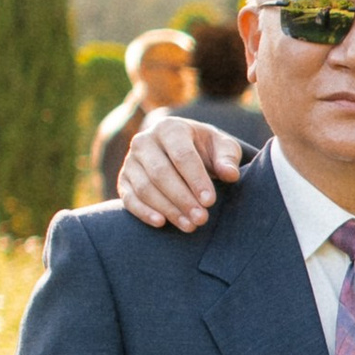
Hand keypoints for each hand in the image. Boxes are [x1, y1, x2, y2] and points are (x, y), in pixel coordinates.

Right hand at [115, 115, 242, 230]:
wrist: (183, 152)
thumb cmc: (206, 150)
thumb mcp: (222, 148)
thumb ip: (227, 158)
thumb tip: (230, 174)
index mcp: (170, 128)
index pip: (182, 155)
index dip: (196, 180)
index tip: (210, 201)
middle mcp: (144, 141)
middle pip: (161, 173)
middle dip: (182, 198)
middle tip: (202, 219)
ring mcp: (131, 161)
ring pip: (145, 188)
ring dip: (168, 209)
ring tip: (190, 225)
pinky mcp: (123, 180)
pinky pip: (129, 198)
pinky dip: (143, 212)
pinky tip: (161, 223)